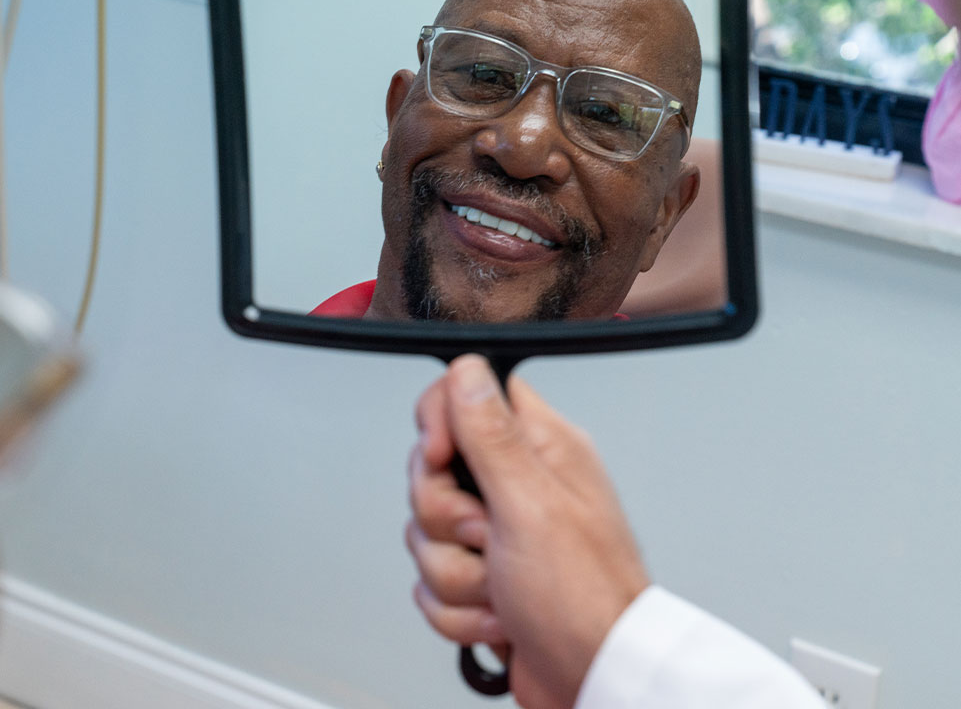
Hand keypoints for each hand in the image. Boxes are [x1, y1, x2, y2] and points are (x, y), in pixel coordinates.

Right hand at [406, 355, 649, 708]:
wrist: (597, 680)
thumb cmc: (586, 597)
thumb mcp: (531, 505)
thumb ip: (492, 435)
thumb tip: (468, 368)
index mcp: (540, 446)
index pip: (471, 392)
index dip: (441, 420)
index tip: (442, 457)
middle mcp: (518, 482)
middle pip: (435, 468)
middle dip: (445, 515)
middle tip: (485, 533)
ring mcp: (499, 530)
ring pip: (427, 530)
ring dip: (456, 571)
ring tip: (500, 583)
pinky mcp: (483, 574)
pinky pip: (432, 578)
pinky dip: (458, 607)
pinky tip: (498, 614)